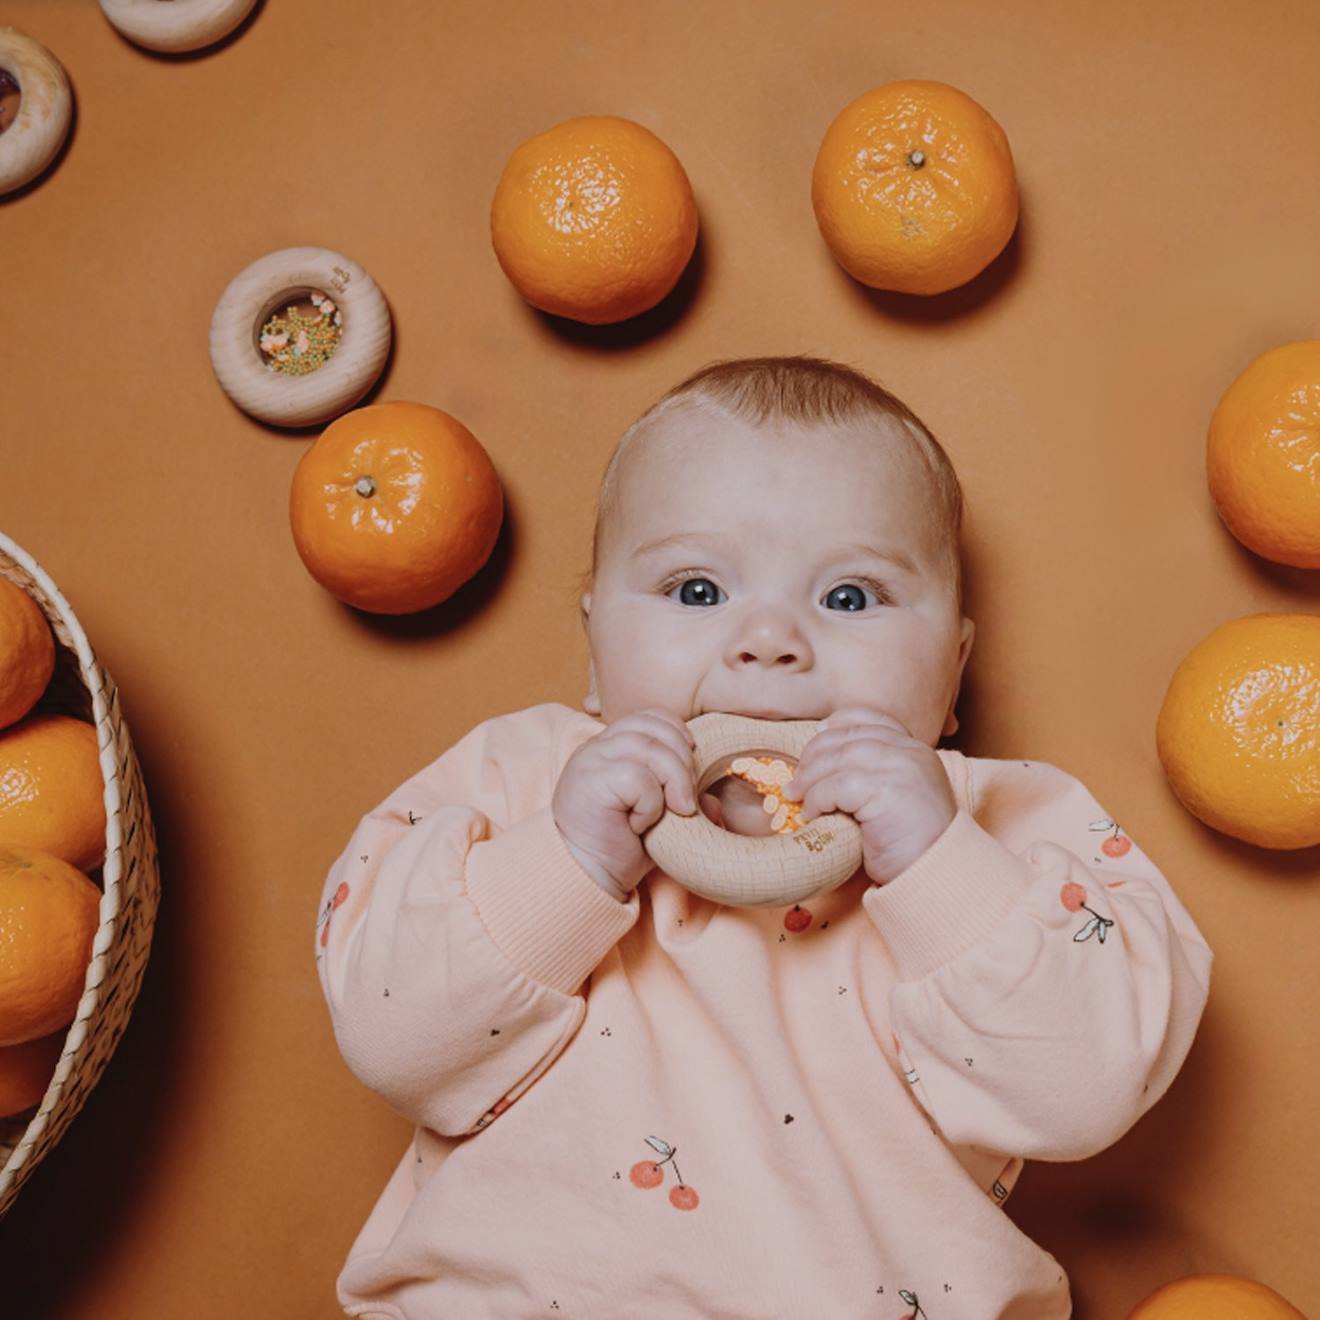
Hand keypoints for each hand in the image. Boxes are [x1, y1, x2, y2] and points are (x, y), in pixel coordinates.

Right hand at [552, 709, 697, 900]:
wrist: (588, 878)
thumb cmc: (620, 848)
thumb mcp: (662, 820)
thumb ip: (684, 801)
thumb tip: (715, 801)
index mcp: (611, 747)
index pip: (649, 718)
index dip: (677, 734)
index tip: (692, 762)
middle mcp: (597, 748)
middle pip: (654, 728)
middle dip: (683, 761)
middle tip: (686, 800)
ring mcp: (590, 762)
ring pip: (649, 748)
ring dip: (673, 780)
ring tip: (673, 812)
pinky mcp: (588, 782)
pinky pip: (636, 777)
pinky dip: (650, 803)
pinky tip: (640, 825)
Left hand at [783, 707, 956, 884]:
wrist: (936, 874)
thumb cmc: (911, 845)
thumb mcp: (898, 798)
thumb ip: (875, 775)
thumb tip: (824, 766)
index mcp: (916, 750)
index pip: (871, 719)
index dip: (838, 724)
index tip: (817, 736)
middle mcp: (910, 753)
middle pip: (848, 738)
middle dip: (814, 755)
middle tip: (797, 780)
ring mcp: (901, 768)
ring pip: (838, 759)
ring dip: (810, 780)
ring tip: (797, 798)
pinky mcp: (887, 790)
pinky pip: (837, 786)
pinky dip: (816, 799)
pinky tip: (811, 816)